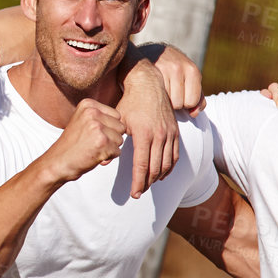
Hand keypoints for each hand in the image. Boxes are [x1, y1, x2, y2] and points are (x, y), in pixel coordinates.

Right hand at [41, 98, 127, 184]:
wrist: (57, 162)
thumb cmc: (71, 145)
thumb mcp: (83, 121)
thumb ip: (100, 116)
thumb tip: (124, 122)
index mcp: (88, 105)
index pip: (116, 115)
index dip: (109, 128)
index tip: (93, 133)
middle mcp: (92, 113)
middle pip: (120, 127)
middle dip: (111, 138)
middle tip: (93, 142)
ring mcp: (97, 127)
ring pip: (120, 139)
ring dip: (110, 148)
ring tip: (92, 148)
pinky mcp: (102, 142)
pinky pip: (117, 151)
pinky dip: (108, 157)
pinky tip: (93, 155)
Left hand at [119, 58, 177, 197]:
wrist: (147, 84)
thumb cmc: (129, 102)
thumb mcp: (118, 121)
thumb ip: (111, 142)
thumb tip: (102, 163)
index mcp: (143, 134)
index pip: (142, 166)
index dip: (138, 182)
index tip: (134, 194)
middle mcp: (159, 135)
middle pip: (155, 168)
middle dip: (147, 183)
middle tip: (139, 192)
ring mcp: (169, 133)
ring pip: (166, 163)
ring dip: (158, 177)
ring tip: (149, 184)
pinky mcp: (175, 131)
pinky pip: (175, 155)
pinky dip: (169, 167)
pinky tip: (162, 173)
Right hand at [149, 43, 204, 111]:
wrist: (153, 52)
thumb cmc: (174, 69)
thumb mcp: (189, 78)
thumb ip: (197, 97)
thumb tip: (194, 113)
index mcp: (193, 70)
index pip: (192, 102)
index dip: (185, 102)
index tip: (180, 94)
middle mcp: (179, 68)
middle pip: (178, 104)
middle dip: (174, 102)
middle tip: (169, 90)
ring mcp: (163, 69)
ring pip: (166, 102)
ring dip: (163, 100)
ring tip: (161, 88)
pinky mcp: (150, 71)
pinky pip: (154, 95)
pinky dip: (153, 95)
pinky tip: (152, 87)